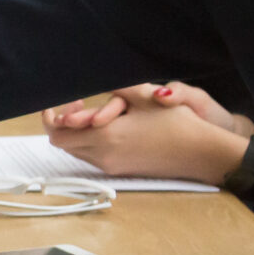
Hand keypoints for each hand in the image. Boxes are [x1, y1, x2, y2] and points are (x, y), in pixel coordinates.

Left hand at [41, 81, 251, 185]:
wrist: (201, 154)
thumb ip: (115, 90)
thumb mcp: (145, 98)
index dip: (53, 118)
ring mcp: (112, 167)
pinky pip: (93, 157)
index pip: (58, 134)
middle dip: (63, 124)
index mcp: (105, 137)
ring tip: (95, 114)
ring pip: (77, 152)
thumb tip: (93, 83)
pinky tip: (109, 127)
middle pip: (64, 144)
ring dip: (77, 134)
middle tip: (79, 104)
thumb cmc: (176, 123)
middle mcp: (104, 156)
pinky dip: (90, 142)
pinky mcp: (122, 171)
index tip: (64, 102)